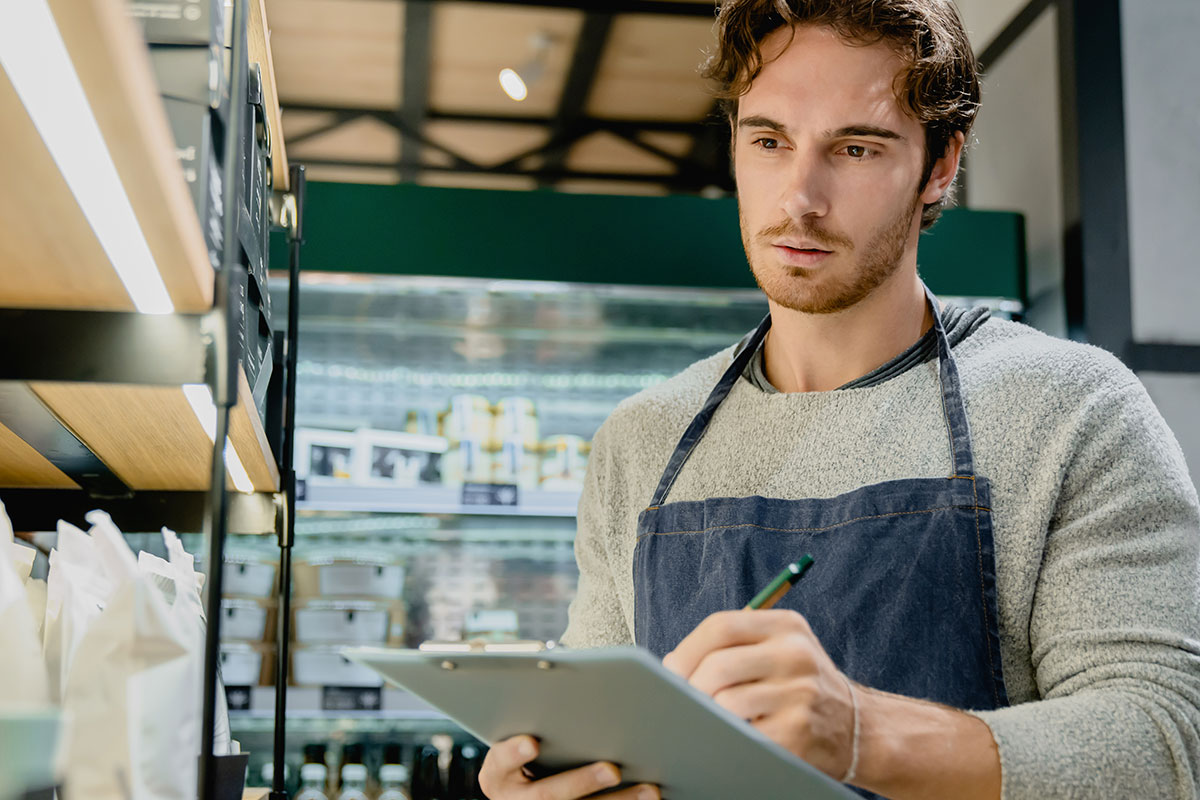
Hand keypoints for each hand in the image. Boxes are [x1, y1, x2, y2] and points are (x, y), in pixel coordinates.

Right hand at [478, 735, 660, 799]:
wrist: (523, 788)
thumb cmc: (528, 749)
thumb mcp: (517, 734)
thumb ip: (534, 718)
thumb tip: (563, 681)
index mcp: (498, 774)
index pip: (500, 762)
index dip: (513, 753)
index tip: (531, 742)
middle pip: (549, 795)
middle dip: (582, 782)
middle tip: (612, 769)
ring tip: (648, 789)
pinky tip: (651, 797)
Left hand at [662, 609, 855, 780]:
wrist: (860, 727)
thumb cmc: (802, 685)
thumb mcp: (782, 647)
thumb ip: (734, 645)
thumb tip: (672, 663)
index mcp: (786, 626)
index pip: (721, 626)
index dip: (687, 649)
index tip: (671, 670)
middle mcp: (796, 655)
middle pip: (718, 665)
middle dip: (690, 687)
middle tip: (684, 702)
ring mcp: (799, 694)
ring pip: (726, 703)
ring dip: (708, 715)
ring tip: (709, 719)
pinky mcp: (798, 732)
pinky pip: (743, 735)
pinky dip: (728, 737)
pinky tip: (732, 736)